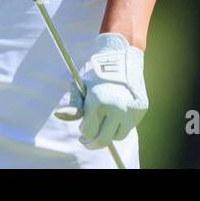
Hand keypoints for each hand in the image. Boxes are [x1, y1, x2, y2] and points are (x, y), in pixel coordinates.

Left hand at [54, 32, 147, 149]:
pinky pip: (129, 127)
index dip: (83, 131)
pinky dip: (121, 126)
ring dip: (109, 134)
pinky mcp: (140, 110)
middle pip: (103, 140)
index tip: (82, 128)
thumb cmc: (96, 72)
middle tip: (87, 142)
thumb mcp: (82, 85)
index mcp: (98, 101)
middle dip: (93, 143)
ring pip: (117, 136)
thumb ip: (74, 104)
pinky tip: (116, 116)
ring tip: (104, 124)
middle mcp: (116, 108)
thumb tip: (58, 115)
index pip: (88, 131)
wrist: (122, 56)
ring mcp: (130, 110)